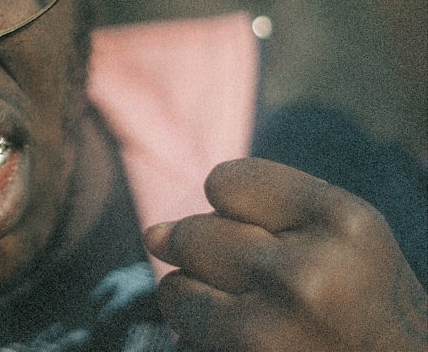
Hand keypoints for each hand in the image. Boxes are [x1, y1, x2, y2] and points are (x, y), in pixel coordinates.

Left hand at [143, 157, 426, 350]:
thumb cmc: (365, 301)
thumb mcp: (343, 236)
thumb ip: (257, 211)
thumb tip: (151, 235)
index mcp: (342, 223)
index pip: (223, 182)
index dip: (235, 210)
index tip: (267, 235)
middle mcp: (306, 275)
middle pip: (191, 235)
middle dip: (208, 257)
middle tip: (261, 287)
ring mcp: (270, 331)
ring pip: (174, 289)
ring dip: (199, 303)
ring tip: (255, 319)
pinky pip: (182, 339)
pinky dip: (201, 341)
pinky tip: (248, 347)